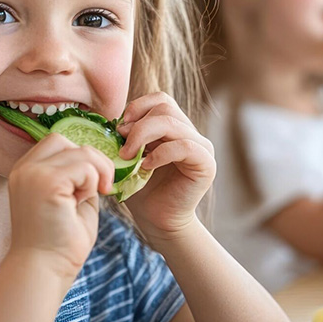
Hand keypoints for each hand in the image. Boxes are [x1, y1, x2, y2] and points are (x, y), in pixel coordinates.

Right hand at [6, 133, 114, 276]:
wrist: (44, 270)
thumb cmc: (60, 242)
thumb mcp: (72, 199)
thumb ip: (80, 177)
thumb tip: (100, 161)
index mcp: (26, 171)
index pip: (56, 142)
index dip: (80, 157)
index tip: (92, 184)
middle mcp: (24, 168)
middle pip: (66, 140)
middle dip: (93, 159)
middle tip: (102, 187)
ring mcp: (33, 174)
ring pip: (81, 151)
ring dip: (96, 173)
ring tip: (88, 198)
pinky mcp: (46, 183)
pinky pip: (85, 167)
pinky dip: (92, 183)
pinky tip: (82, 202)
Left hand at [115, 93, 215, 241]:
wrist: (157, 221)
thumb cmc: (142, 190)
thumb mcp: (129, 157)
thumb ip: (127, 136)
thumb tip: (116, 122)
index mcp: (175, 127)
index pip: (160, 100)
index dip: (138, 107)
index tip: (119, 127)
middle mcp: (191, 133)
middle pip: (165, 108)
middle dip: (137, 124)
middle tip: (121, 145)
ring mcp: (201, 147)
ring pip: (172, 123)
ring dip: (143, 136)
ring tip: (128, 156)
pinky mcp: (206, 163)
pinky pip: (184, 146)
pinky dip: (160, 153)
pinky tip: (146, 166)